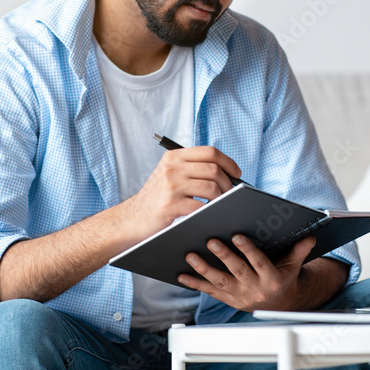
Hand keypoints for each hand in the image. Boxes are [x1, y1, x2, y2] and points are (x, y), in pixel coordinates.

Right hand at [118, 146, 240, 241]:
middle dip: (227, 183)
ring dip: (221, 198)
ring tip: (219, 204)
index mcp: (173, 157)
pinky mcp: (171, 205)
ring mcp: (171, 186)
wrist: (133, 218)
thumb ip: (191, 168)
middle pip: (213, 169)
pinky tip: (208, 213)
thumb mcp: (169, 174)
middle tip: (230, 193)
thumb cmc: (157, 198)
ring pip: (211, 188)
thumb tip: (226, 172)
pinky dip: (210, 211)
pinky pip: (201, 206)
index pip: (209, 152)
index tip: (236, 173)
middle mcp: (172, 168)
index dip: (228, 162)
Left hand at [177, 233, 316, 311]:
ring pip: (220, 281)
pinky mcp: (227, 299)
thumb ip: (299, 250)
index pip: (259, 263)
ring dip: (204, 269)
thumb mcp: (293, 265)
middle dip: (224, 256)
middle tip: (211, 240)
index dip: (249, 250)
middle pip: (237, 271)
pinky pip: (209, 291)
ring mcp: (239, 295)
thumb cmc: (282, 277)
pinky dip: (195, 284)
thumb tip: (310, 236)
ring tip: (191, 255)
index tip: (238, 235)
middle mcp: (254, 288)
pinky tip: (182, 275)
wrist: (278, 304)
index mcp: (271, 278)